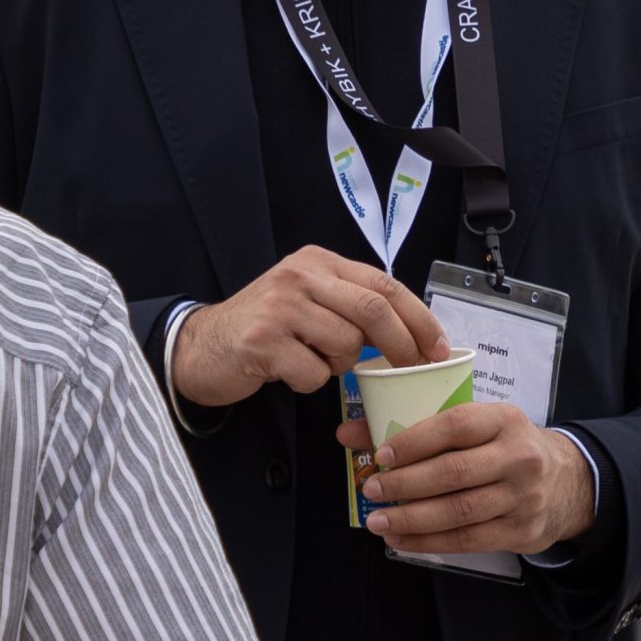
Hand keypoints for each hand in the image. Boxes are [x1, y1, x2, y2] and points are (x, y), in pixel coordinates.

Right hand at [173, 245, 446, 407]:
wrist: (200, 346)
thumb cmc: (266, 327)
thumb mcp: (309, 298)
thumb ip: (351, 303)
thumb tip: (413, 331)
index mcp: (318, 261)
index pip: (384, 284)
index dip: (419, 318)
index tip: (440, 347)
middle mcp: (300, 276)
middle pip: (373, 310)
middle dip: (402, 345)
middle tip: (412, 369)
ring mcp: (280, 307)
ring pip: (347, 344)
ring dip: (341, 364)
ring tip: (314, 358)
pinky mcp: (263, 342)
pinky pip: (315, 373)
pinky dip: (312, 380)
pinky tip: (289, 370)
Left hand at [337, 403, 595, 556]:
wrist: (568, 483)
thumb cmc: (507, 449)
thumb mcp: (479, 427)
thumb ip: (419, 428)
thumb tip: (348, 434)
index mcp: (507, 420)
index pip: (457, 426)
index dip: (416, 440)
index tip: (381, 454)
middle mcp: (520, 457)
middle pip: (455, 473)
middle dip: (406, 483)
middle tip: (371, 489)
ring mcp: (524, 497)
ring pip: (459, 512)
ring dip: (412, 518)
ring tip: (378, 520)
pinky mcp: (521, 531)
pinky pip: (467, 540)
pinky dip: (428, 543)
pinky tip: (401, 539)